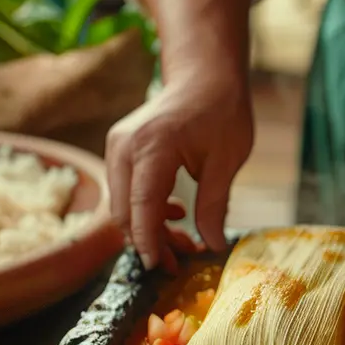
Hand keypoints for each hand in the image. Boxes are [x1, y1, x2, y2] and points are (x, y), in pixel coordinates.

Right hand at [105, 69, 252, 270]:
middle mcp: (124, 146)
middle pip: (126, 211)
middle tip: (181, 262)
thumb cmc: (221, 112)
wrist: (204, 76)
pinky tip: (175, 214)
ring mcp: (117, 146)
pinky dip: (145, 210)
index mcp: (151, 147)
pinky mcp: (120, 150)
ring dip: (149, 228)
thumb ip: (215, 205)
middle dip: (150, 242)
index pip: (141, 207)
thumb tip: (214, 245)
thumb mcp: (227, 161)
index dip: (149, 242)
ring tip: (185, 240)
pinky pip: (126, 191)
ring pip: (123, 204)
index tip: (160, 268)